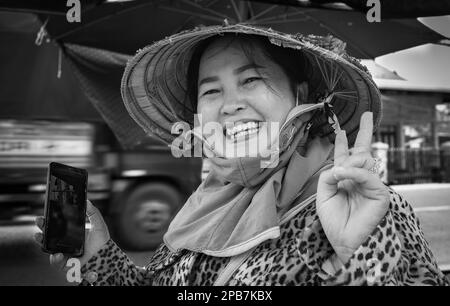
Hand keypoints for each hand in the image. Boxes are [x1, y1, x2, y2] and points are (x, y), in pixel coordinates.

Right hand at [34, 200, 109, 274]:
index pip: (55, 226)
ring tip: (40, 236)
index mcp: (69, 233)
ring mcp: (63, 253)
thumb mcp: (98, 224)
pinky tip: (58, 254)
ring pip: (48, 249)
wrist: (106, 256)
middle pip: (47, 236)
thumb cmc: (101, 242)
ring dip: (42, 242)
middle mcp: (64, 243)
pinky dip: (55, 258)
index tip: (42, 216)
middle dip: (40, 228)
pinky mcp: (65, 264)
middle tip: (39, 222)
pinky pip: (56, 262)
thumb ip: (93, 213)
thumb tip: (87, 201)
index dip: (47, 222)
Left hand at [316, 112, 389, 263]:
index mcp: (345, 180)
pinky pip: (368, 177)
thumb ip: (328, 176)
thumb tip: (340, 165)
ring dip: (350, 160)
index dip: (343, 144)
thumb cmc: (334, 222)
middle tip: (368, 114)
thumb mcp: (323, 195)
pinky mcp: (380, 194)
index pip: (345, 158)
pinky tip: (342, 173)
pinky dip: (354, 173)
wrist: (344, 242)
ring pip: (364, 162)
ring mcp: (370, 186)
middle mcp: (358, 180)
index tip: (341, 130)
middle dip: (365, 132)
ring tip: (339, 170)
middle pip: (363, 152)